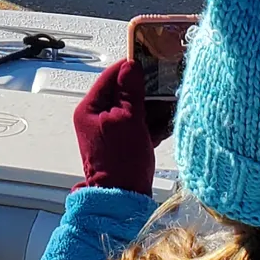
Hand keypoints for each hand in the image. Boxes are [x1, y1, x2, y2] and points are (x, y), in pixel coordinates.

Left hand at [73, 59, 155, 194]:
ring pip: (133, 107)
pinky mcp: (123, 141)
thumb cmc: (121, 164)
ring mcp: (110, 130)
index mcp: (90, 109)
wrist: (124, 200)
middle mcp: (96, 117)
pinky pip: (138, 123)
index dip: (130, 67)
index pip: (110, 76)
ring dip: (152, 106)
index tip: (149, 60)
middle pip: (122, 91)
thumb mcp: (128, 120)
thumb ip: (130, 92)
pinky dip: (152, 122)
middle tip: (164, 83)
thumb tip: (131, 66)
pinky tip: (166, 122)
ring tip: (168, 104)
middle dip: (145, 89)